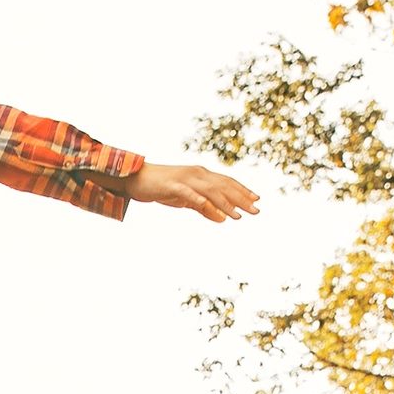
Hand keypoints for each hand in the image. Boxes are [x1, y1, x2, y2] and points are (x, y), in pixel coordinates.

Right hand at [119, 163, 261, 222]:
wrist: (136, 179)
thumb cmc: (162, 188)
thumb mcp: (186, 200)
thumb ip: (204, 208)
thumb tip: (223, 219)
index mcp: (201, 175)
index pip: (226, 182)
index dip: (242, 190)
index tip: (257, 200)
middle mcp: (197, 174)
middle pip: (224, 186)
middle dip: (241, 198)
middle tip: (256, 210)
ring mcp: (185, 179)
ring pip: (210, 191)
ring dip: (226, 203)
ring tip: (238, 216)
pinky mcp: (172, 186)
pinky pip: (189, 194)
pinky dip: (201, 201)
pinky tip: (211, 209)